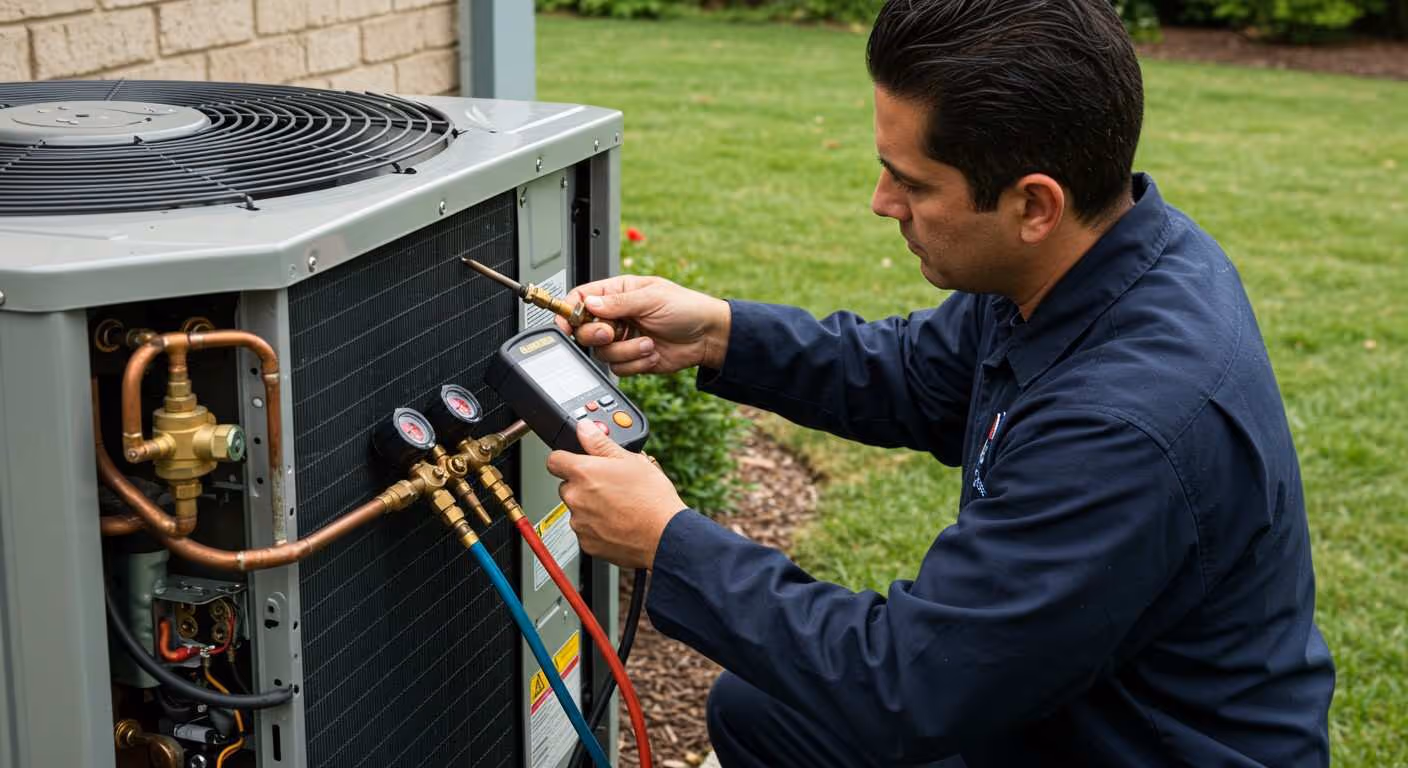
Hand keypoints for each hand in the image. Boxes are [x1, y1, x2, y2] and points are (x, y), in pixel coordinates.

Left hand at [545, 421, 685, 569]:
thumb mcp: (630, 459)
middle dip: (582, 484)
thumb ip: (599, 442)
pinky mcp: (586, 543)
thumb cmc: (651, 498)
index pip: (555, 460)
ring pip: (577, 509)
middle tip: (608, 486)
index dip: (565, 458)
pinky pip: (585, 530)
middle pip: (567, 485)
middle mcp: (575, 498)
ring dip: (590, 506)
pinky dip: (596, 527)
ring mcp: (579, 522)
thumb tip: (584, 429)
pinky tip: (617, 522)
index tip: (575, 461)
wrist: (664, 534)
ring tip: (617, 506)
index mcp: (583, 473)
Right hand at [554, 274, 730, 375]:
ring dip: (626, 351)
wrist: (708, 337)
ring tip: (648, 343)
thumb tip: (589, 304)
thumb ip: (618, 302)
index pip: (581, 299)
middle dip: (598, 335)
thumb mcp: (652, 298)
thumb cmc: (687, 308)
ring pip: (601, 353)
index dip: (568, 311)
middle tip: (614, 332)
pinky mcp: (631, 359)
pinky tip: (652, 353)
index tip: (566, 323)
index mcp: (617, 294)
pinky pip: (618, 369)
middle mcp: (616, 317)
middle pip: (584, 330)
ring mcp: (623, 339)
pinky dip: (636, 364)